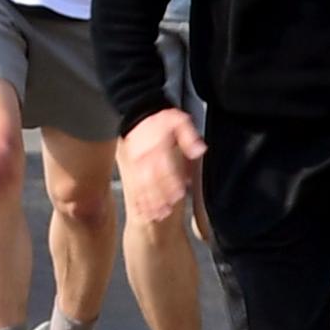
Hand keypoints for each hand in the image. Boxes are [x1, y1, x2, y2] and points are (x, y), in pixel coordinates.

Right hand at [121, 109, 206, 228]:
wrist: (140, 113)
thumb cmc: (161, 120)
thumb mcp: (179, 120)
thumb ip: (189, 135)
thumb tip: (198, 149)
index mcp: (158, 147)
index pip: (165, 167)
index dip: (172, 182)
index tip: (179, 194)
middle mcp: (145, 157)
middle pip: (151, 180)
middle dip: (159, 197)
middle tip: (166, 212)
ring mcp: (136, 162)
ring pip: (141, 185)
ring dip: (148, 201)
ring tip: (155, 215)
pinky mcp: (131, 166)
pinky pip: (133, 184)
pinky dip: (137, 198)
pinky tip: (141, 208)